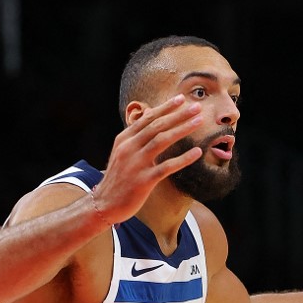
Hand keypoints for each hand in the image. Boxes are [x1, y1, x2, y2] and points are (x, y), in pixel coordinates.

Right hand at [91, 94, 203, 223]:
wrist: (104, 204)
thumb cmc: (118, 179)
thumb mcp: (122, 153)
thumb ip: (136, 138)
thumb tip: (149, 120)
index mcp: (124, 139)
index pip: (147, 118)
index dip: (165, 108)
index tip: (181, 99)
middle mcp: (129, 148)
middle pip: (157, 125)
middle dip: (178, 114)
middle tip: (196, 106)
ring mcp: (136, 164)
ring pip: (162, 140)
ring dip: (182, 128)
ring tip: (199, 121)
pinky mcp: (144, 181)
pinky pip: (167, 166)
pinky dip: (183, 158)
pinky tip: (197, 152)